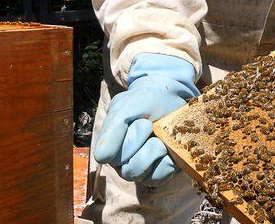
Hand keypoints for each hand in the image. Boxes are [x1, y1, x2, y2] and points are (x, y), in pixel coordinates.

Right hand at [94, 53, 198, 184]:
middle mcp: (121, 161)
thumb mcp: (127, 107)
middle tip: (152, 125)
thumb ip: (112, 128)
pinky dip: (168, 160)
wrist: (173, 96)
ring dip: (157, 151)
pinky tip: (170, 147)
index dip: (130, 138)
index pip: (109, 156)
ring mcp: (140, 169)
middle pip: (127, 168)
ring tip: (162, 137)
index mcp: (109, 145)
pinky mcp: (159, 173)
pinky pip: (160, 177)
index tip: (141, 120)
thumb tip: (102, 159)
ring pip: (142, 174)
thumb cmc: (146, 100)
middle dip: (144, 142)